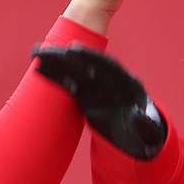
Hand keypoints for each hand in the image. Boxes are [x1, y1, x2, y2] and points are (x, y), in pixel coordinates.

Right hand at [33, 44, 165, 158]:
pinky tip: (39, 70)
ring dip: (56, 64)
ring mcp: (98, 88)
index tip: (72, 49)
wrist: (137, 133)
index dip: (90, 58)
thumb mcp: (147, 129)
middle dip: (67, 57)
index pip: (107, 66)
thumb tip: (139, 120)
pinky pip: (69, 85)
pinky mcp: (87, 96)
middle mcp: (110, 81)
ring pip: (75, 72)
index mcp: (127, 83)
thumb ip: (144, 124)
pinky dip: (55, 78)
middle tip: (45, 49)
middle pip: (87, 65)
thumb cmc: (145, 130)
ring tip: (35, 54)